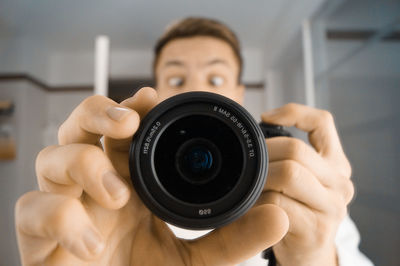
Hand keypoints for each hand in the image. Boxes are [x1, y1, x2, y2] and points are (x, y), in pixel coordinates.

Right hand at [15, 87, 288, 265]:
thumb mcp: (197, 258)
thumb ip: (233, 237)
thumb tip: (279, 214)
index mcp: (127, 180)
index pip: (120, 130)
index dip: (131, 107)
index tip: (153, 99)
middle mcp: (92, 186)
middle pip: (79, 127)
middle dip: (99, 113)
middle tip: (128, 122)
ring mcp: (64, 207)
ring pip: (50, 158)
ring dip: (82, 163)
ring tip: (118, 194)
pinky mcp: (39, 240)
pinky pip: (32, 211)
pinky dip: (61, 218)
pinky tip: (92, 244)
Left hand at [258, 103, 353, 265]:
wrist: (307, 253)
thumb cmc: (297, 211)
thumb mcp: (301, 180)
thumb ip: (290, 155)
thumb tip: (259, 126)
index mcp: (335, 164)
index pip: (322, 122)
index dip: (293, 113)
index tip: (265, 118)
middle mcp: (339, 182)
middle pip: (296, 149)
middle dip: (263, 154)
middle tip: (246, 164)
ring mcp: (331, 207)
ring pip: (288, 173)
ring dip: (260, 179)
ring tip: (250, 187)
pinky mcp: (315, 229)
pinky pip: (278, 204)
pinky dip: (258, 203)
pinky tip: (253, 208)